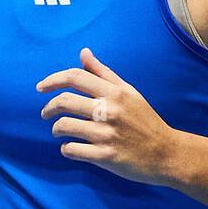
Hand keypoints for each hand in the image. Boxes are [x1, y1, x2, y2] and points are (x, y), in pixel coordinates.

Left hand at [35, 47, 178, 186]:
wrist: (166, 153)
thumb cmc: (145, 120)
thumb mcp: (128, 92)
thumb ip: (103, 73)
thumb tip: (83, 52)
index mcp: (115, 92)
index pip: (76, 77)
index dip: (53, 80)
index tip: (41, 87)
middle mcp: (110, 110)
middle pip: (65, 101)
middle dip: (48, 108)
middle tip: (46, 113)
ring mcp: (107, 134)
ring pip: (64, 126)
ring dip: (56, 129)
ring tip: (59, 131)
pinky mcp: (106, 156)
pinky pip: (72, 150)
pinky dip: (66, 149)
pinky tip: (71, 148)